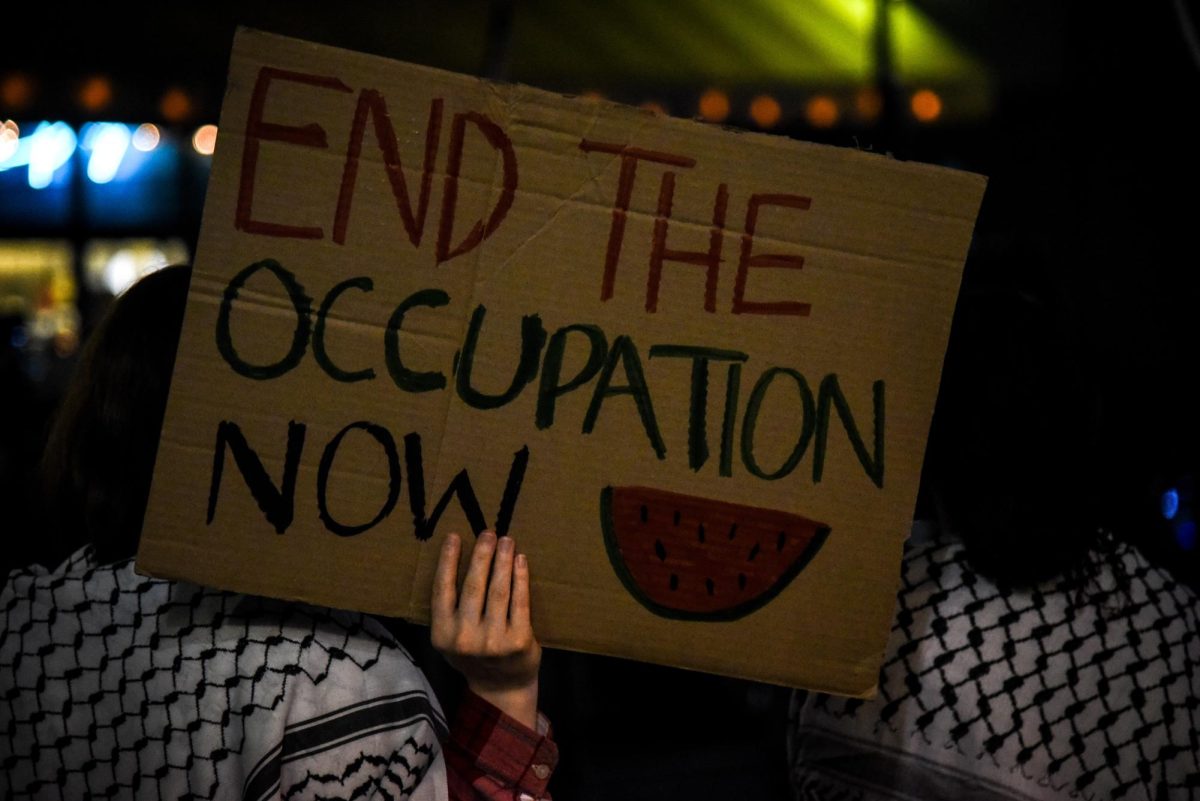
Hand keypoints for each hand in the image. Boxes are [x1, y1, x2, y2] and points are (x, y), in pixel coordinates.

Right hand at [431, 531, 541, 727]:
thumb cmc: (474, 654)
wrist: (501, 688)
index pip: (443, 590)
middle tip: (488, 532)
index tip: (454, 536)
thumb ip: (449, 608)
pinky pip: (520, 601)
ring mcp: (492, 641)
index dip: (448, 561)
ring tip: (507, 541)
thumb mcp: (451, 637)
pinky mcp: (518, 641)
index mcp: (442, 634)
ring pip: (498, 590)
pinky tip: (521, 561)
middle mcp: (465, 638)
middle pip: (474, 585)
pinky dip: (520, 577)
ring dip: (503, 560)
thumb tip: (454, 558)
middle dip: (482, 554)